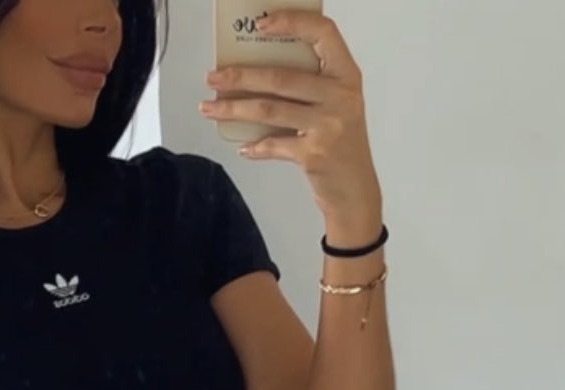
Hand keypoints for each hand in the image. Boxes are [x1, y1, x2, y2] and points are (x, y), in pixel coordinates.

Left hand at [200, 9, 381, 223]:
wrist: (355, 191)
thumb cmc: (342, 145)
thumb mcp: (338, 105)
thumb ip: (312, 84)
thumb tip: (257, 73)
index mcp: (346, 75)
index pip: (323, 32)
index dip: (292, 21)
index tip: (262, 23)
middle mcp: (340, 96)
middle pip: (281, 76)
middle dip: (239, 77)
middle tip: (213, 78)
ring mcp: (328, 125)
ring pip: (269, 109)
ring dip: (234, 109)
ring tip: (209, 108)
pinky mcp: (314, 154)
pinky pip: (273, 144)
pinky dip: (255, 146)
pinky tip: (243, 146)